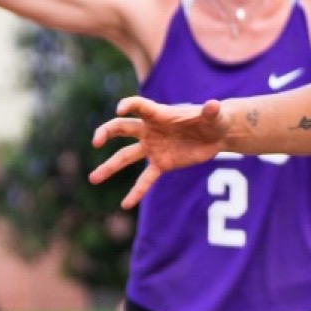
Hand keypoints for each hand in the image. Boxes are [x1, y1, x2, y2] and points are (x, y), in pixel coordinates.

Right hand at [91, 97, 230, 207]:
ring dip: (109, 167)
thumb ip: (212, 111)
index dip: (129, 105)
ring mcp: (153, 148)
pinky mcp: (162, 164)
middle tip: (96, 142)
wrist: (217, 134)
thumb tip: (214, 105)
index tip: (119, 109)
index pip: (140, 107)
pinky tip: (125, 204)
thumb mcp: (215, 114)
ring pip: (125, 157)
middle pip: (121, 128)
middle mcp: (150, 130)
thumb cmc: (214, 118)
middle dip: (106, 133)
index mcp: (160, 114)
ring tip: (93, 179)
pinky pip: (145, 180)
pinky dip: (136, 192)